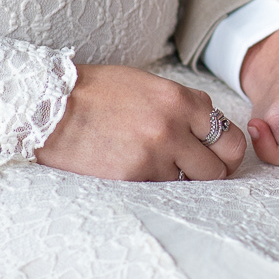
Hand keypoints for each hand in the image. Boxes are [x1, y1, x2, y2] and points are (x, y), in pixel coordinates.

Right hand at [36, 64, 246, 180]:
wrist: (49, 108)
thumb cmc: (97, 94)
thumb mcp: (148, 87)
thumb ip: (182, 107)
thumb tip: (210, 133)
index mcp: (180, 100)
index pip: (229, 135)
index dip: (225, 150)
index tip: (217, 155)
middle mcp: (172, 127)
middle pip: (219, 168)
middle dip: (211, 172)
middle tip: (195, 171)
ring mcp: (153, 155)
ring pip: (189, 184)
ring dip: (177, 180)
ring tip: (153, 165)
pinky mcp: (133, 178)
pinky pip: (159, 192)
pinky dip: (152, 186)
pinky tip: (133, 170)